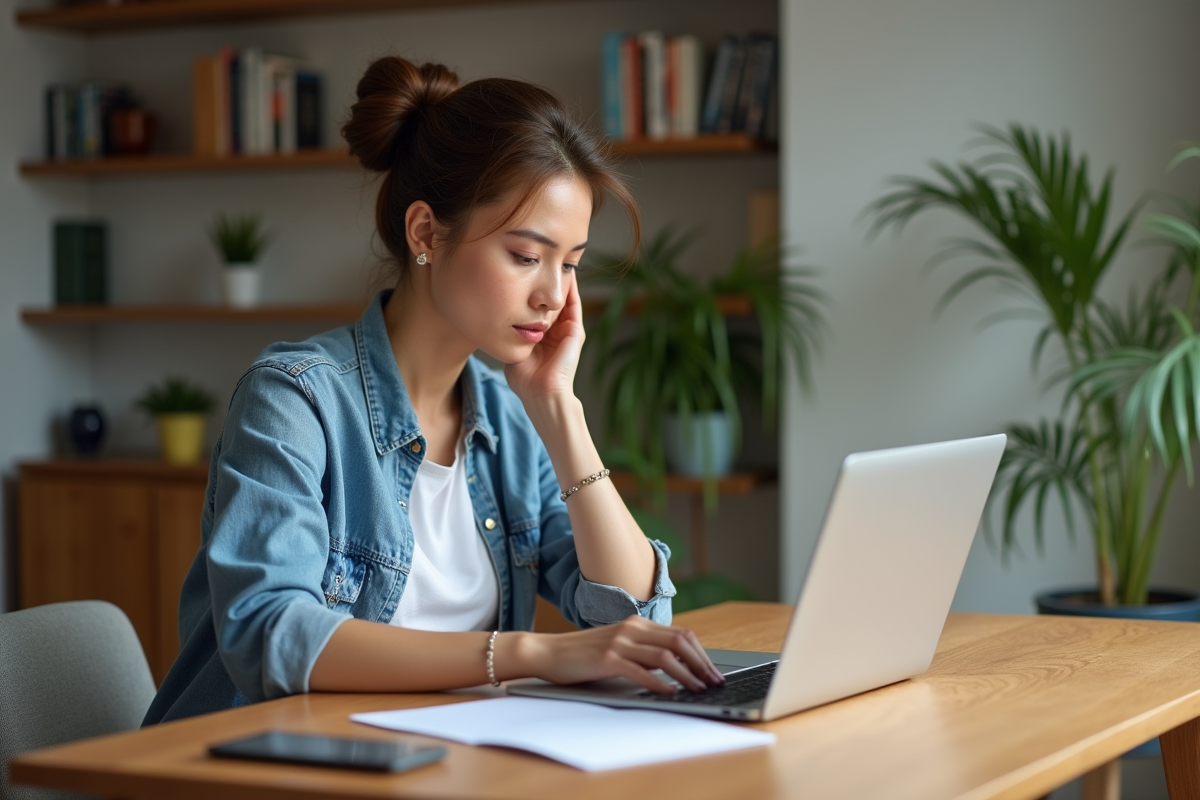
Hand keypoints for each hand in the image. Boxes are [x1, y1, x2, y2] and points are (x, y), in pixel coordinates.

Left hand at [503, 271, 584, 407]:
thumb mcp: (514, 349)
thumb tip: (493, 320)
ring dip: (561, 279)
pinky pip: (573, 303)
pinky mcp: (575, 332)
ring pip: (564, 298)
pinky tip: (566, 272)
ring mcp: (568, 330)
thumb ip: (509, 334)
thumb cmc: (524, 379)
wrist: (540, 394)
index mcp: (543, 335)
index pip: (538, 306)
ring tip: (556, 258)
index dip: (533, 289)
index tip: (525, 270)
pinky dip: (571, 288)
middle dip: (548, 280)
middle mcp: (557, 331)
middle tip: (543, 256)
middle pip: (552, 299)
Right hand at [518, 617, 725, 693]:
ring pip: (664, 655)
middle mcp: (631, 628)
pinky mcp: (607, 658)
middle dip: (701, 663)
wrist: (547, 652)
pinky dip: (659, 682)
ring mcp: (619, 641)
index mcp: (636, 624)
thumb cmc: (582, 654)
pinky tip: (670, 692)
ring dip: (687, 674)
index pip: (681, 634)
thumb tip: (673, 667)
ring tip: (698, 689)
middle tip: (714, 682)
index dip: (701, 653)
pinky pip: (640, 670)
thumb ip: (642, 652)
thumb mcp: (618, 647)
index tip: (713, 671)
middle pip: (679, 641)